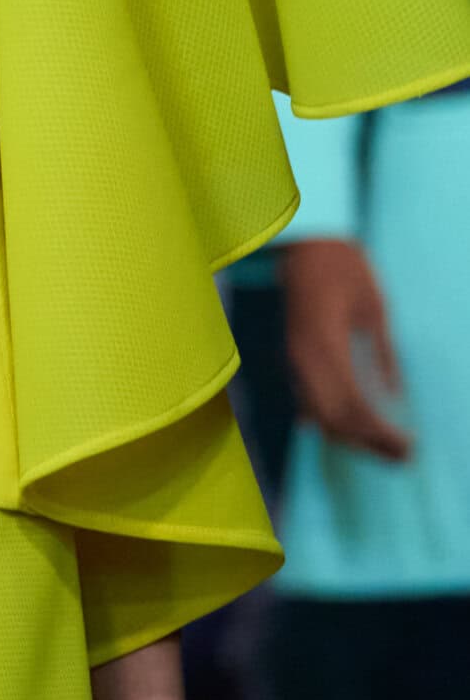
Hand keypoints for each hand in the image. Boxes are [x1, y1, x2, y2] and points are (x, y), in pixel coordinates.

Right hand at [280, 237, 411, 459]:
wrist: (305, 242)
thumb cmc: (344, 266)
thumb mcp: (375, 307)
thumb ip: (383, 353)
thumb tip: (395, 396)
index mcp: (324, 347)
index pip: (351, 407)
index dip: (379, 434)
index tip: (407, 447)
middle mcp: (302, 360)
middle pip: (332, 420)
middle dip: (367, 444)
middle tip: (401, 457)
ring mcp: (293, 360)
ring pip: (317, 416)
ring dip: (350, 437)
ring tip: (382, 447)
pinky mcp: (292, 357)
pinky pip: (309, 401)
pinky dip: (332, 422)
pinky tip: (355, 428)